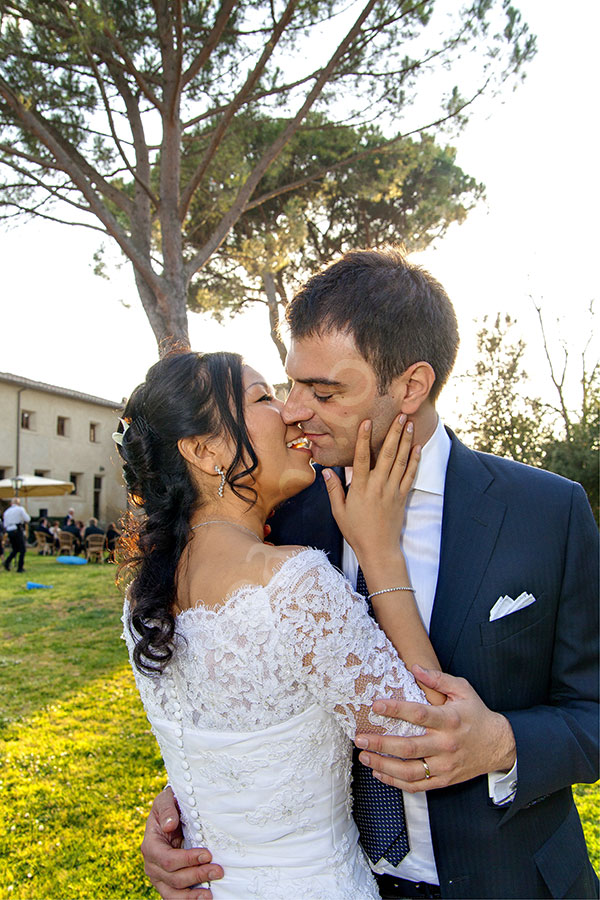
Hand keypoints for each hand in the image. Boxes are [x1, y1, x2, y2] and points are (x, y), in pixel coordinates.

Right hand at [141, 787, 223, 898]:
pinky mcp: (166, 884)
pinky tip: (202, 898)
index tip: (207, 854)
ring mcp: (158, 877)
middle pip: (173, 878)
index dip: (187, 859)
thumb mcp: (166, 799)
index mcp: (150, 845)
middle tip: (218, 871)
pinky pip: (174, 897)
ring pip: (172, 893)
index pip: (168, 859)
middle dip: (197, 875)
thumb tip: (169, 825)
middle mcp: (151, 865)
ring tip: (210, 895)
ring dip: (192, 895)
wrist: (170, 813)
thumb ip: (166, 810)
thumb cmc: (170, 804)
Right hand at [322, 414, 419, 561]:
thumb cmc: (356, 531)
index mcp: (360, 488)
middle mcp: (378, 486)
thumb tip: (325, 471)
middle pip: (388, 454)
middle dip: (394, 432)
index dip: (364, 439)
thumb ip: (333, 489)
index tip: (368, 422)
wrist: (378, 549)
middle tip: (401, 415)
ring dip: (406, 441)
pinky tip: (417, 448)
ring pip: (401, 461)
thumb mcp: (338, 511)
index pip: (362, 458)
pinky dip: (414, 460)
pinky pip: (410, 475)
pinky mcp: (402, 497)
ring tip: (410, 424)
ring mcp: (392, 490)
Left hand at [354, 665, 515, 790]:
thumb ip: (438, 679)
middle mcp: (446, 745)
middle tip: (360, 737)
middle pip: (409, 747)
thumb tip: (414, 667)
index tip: (375, 706)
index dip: (396, 710)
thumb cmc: (477, 714)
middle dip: (381, 743)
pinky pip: (416, 785)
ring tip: (364, 756)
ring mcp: (445, 765)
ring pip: (409, 771)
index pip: (419, 715)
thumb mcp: (463, 690)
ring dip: (383, 765)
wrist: (499, 745)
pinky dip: (396, 781)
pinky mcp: (444, 780)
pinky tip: (379, 772)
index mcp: (450, 720)